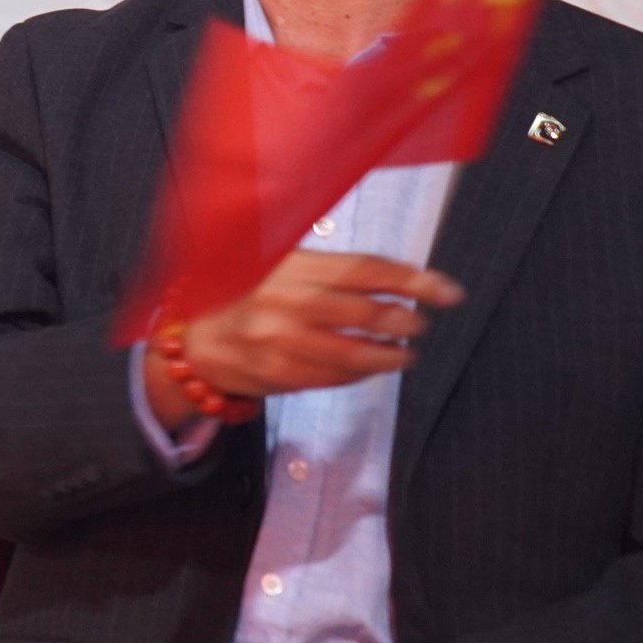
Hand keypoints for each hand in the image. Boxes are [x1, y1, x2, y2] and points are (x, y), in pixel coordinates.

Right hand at [143, 250, 463, 429]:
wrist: (193, 340)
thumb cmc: (244, 297)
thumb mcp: (279, 267)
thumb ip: (329, 271)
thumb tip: (397, 281)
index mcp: (287, 265)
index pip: (365, 270)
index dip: (413, 281)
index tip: (449, 292)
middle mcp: (283, 301)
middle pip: (366, 312)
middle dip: (406, 320)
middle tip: (419, 323)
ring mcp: (279, 341)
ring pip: (355, 352)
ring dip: (391, 354)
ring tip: (405, 352)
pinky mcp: (277, 374)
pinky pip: (335, 377)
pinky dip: (362, 373)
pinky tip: (371, 366)